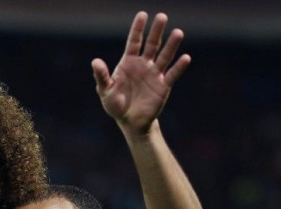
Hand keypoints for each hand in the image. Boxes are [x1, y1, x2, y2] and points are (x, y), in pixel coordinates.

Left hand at [92, 12, 189, 133]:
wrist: (129, 122)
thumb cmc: (115, 105)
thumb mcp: (105, 91)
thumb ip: (102, 76)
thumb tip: (95, 61)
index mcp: (129, 62)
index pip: (134, 41)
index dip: (138, 29)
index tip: (143, 15)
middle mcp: (144, 65)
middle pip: (152, 44)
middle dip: (156, 31)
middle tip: (162, 16)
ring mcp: (155, 74)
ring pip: (165, 56)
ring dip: (171, 45)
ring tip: (178, 32)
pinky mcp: (163, 86)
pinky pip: (172, 74)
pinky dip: (179, 67)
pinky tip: (185, 57)